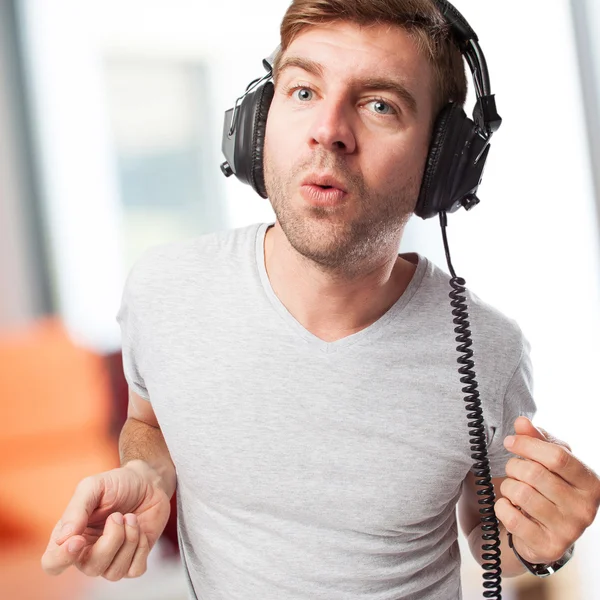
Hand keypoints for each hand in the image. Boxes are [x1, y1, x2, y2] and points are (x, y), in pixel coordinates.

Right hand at [41, 461, 170, 579]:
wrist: (148, 482)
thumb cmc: (117, 484)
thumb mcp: (93, 486)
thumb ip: (76, 509)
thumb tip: (63, 538)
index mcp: (71, 536)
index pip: (53, 564)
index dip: (62, 558)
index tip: (78, 540)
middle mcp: (88, 553)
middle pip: (91, 568)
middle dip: (111, 540)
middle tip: (117, 515)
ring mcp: (111, 559)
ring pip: (114, 572)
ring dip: (129, 539)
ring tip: (130, 517)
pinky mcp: (134, 561)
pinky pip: (135, 570)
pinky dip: (142, 547)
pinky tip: (139, 528)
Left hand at [495, 416, 599, 563]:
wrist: (546, 532)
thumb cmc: (548, 488)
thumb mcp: (548, 461)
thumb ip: (536, 439)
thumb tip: (521, 422)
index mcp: (590, 482)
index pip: (557, 456)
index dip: (528, 445)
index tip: (510, 442)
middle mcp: (585, 508)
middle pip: (535, 474)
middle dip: (514, 467)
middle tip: (513, 470)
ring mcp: (568, 530)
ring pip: (521, 494)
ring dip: (508, 486)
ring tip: (514, 489)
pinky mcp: (548, 546)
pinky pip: (512, 517)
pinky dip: (502, 506)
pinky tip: (509, 506)